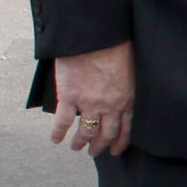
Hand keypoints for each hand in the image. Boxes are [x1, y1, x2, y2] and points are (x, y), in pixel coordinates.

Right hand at [48, 42, 134, 156]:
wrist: (95, 34)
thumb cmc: (115, 44)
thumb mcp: (130, 68)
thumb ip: (126, 85)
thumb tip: (122, 93)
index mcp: (127, 97)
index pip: (126, 128)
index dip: (120, 142)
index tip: (116, 150)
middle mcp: (109, 105)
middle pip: (105, 134)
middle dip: (99, 146)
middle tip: (94, 152)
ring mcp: (88, 102)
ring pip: (85, 131)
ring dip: (79, 142)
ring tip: (75, 147)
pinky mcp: (69, 96)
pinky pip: (62, 122)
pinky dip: (57, 133)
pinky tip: (55, 139)